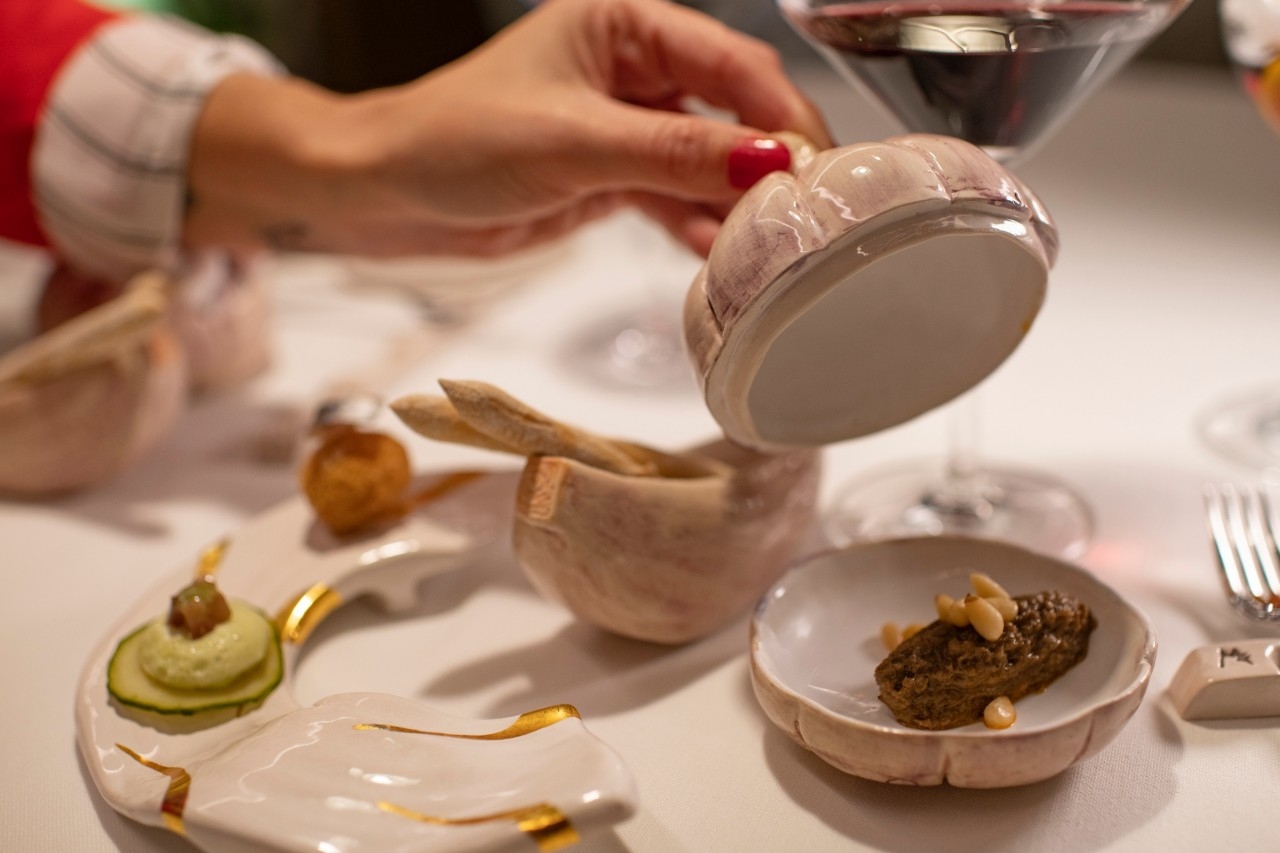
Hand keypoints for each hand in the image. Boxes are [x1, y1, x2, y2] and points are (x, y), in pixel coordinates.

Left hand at [185, 0, 831, 258]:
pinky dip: (697, 230)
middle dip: (769, 163)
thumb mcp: (572, 143)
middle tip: (809, 216)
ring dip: (736, 207)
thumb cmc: (452, 139)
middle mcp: (634, 70)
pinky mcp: (611, 179)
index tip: (816, 168)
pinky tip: (722, 260)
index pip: (732, 61)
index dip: (780, 113)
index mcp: (627, 24)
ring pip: (707, 164)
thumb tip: (765, 161)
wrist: (382, 194)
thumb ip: (672, 154)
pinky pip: (674, 202)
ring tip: (772, 249)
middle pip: (732, 111)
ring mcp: (625, 128)